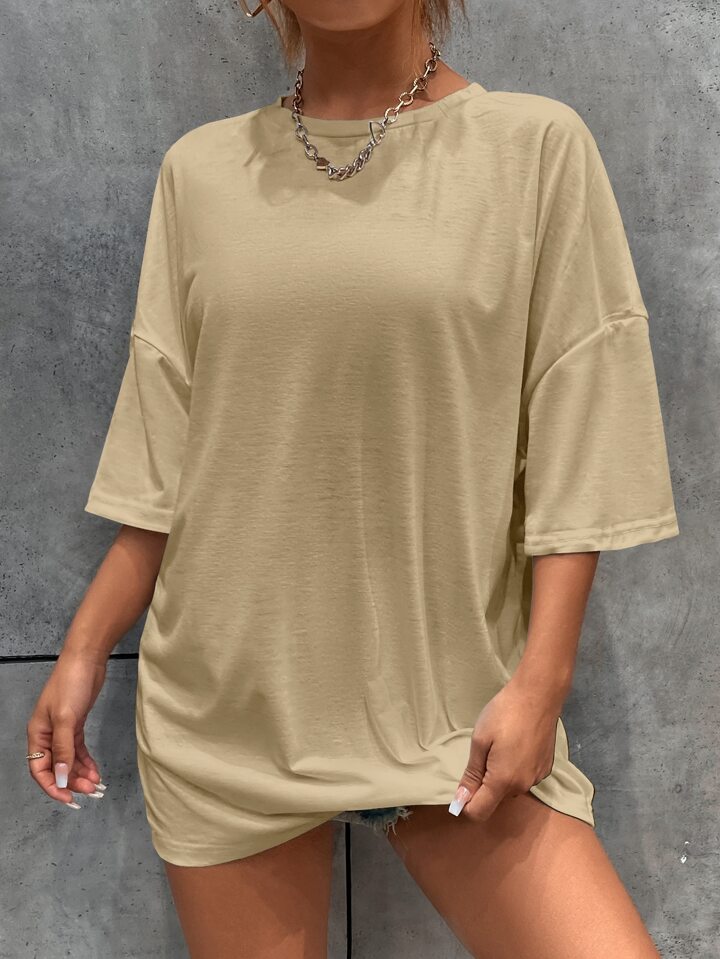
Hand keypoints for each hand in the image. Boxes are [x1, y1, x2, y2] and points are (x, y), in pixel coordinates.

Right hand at [26, 649, 107, 808]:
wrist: (87, 660)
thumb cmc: (71, 684)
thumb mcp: (66, 718)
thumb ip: (63, 749)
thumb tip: (60, 776)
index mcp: (38, 734)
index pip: (40, 769)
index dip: (52, 786)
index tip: (69, 799)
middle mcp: (48, 735)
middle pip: (56, 767)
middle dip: (72, 781)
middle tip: (91, 791)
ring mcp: (62, 730)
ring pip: (69, 760)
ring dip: (81, 774)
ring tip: (96, 783)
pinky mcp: (76, 725)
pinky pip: (78, 750)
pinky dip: (86, 761)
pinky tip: (95, 770)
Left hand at [448, 677, 560, 820]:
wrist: (539, 695)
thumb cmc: (504, 713)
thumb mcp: (480, 740)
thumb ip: (471, 774)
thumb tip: (461, 800)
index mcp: (503, 781)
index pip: (479, 813)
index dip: (465, 805)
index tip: (461, 787)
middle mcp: (522, 786)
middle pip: (495, 800)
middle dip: (483, 786)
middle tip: (482, 754)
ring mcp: (537, 777)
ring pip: (510, 788)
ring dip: (500, 777)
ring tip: (500, 746)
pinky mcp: (546, 768)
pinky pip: (524, 777)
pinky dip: (515, 768)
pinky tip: (516, 745)